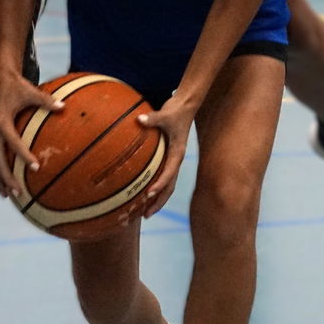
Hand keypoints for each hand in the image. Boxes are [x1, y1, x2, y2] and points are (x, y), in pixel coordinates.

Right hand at [0, 66, 64, 198]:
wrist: (1, 80)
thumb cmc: (18, 87)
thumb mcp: (32, 91)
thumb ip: (46, 100)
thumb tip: (63, 107)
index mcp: (1, 121)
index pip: (12, 142)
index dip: (23, 155)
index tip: (35, 166)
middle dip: (6, 177)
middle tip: (18, 191)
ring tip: (8, 195)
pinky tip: (5, 183)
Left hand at [137, 93, 198, 216]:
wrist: (184, 107)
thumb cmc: (175, 111)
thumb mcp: (165, 114)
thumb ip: (153, 118)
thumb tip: (139, 119)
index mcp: (177, 154)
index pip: (169, 173)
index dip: (159, 184)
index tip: (148, 194)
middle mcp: (175, 161)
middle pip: (168, 187)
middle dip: (158, 202)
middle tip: (145, 215)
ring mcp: (171, 162)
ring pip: (165, 186)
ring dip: (156, 200)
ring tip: (142, 214)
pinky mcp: (166, 159)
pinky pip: (160, 178)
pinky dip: (153, 189)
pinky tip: (141, 196)